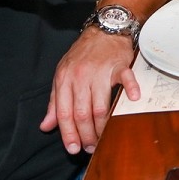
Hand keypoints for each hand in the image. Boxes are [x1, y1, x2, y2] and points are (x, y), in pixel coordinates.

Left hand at [40, 28, 139, 154]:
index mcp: (64, 79)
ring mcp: (101, 71)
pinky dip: (130, 91)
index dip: (68, 134)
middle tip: (91, 147)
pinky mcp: (120, 65)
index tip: (73, 149)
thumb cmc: (82, 55)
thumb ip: (54, 102)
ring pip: (100, 106)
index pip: (63, 112)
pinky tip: (132, 101)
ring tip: (104, 138)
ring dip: (102, 126)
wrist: (103, 30)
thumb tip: (46, 126)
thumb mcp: (62, 76)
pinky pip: (126, 80)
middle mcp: (80, 76)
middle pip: (82, 113)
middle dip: (86, 135)